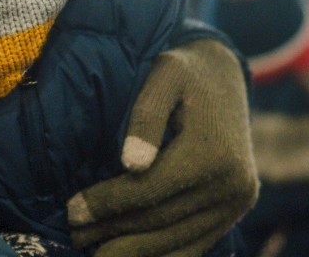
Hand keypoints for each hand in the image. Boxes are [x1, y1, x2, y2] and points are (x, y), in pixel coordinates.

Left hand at [67, 38, 258, 256]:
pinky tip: (133, 255)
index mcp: (211, 154)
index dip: (108, 204)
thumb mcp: (163, 76)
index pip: (149, 190)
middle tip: (74, 236)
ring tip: (95, 253)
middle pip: (162, 220)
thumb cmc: (184, 70)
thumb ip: (147, 117)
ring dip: (135, 252)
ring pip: (178, 239)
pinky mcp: (234, 209)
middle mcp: (231, 186)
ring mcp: (236, 202)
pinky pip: (197, 242)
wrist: (224, 73)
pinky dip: (165, 254)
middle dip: (114, 233)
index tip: (71, 210)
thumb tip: (131, 165)